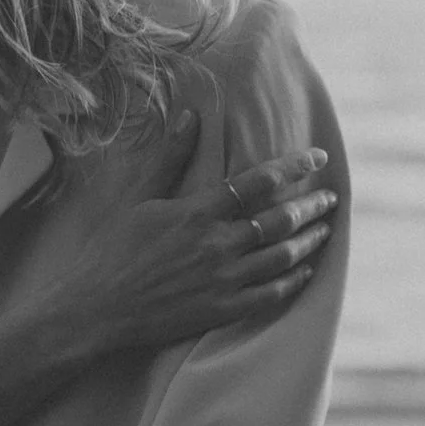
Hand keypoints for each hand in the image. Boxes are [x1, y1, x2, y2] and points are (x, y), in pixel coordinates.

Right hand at [37, 115, 337, 358]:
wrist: (94, 309)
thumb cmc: (110, 252)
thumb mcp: (136, 199)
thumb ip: (169, 158)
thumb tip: (190, 116)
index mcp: (197, 212)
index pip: (259, 181)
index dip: (294, 166)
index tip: (317, 157)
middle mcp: (216, 244)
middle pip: (281, 219)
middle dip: (312, 205)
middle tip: (330, 197)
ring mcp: (221, 279)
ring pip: (282, 256)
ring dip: (310, 240)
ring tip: (325, 230)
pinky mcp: (220, 310)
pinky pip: (270, 294)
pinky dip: (293, 281)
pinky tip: (305, 272)